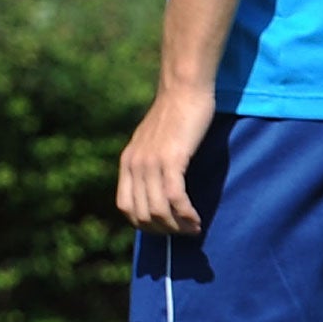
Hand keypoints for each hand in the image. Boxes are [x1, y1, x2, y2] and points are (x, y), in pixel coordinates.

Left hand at [116, 83, 216, 234]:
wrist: (183, 90)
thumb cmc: (175, 116)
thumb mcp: (152, 143)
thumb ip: (149, 165)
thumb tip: (158, 193)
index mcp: (127, 162)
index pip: (126, 207)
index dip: (145, 225)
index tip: (166, 227)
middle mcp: (134, 164)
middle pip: (141, 215)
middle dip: (163, 230)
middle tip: (184, 231)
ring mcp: (150, 162)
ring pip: (157, 211)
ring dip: (177, 227)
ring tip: (193, 228)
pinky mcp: (171, 159)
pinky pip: (174, 198)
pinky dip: (186, 214)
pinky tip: (196, 219)